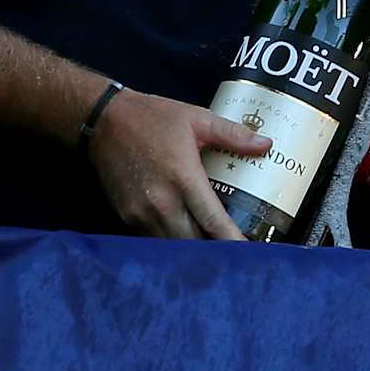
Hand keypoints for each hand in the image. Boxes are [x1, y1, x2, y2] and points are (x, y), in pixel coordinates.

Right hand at [86, 87, 270, 239]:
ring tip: (213, 247)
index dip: (232, 241)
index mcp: (183, 178)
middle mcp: (161, 202)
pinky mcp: (126, 215)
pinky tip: (186, 235)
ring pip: (172, 244)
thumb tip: (266, 145)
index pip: (212, 221)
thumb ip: (233, 134)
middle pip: (193, 242)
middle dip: (215, 249)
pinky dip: (171, 241)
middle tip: (236, 252)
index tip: (249, 253)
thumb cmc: (153, 118)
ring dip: (193, 248)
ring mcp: (140, 212)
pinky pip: (153, 238)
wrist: (103, 120)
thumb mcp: (197, 119)